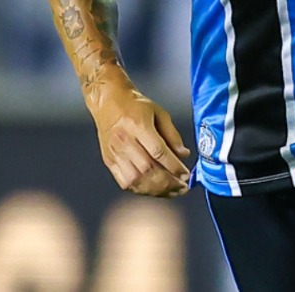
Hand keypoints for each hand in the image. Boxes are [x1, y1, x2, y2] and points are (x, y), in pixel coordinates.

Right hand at [87, 77, 190, 197]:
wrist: (108, 102)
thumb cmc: (137, 106)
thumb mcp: (159, 113)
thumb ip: (173, 135)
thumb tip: (185, 155)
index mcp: (138, 126)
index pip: (158, 152)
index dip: (174, 166)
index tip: (187, 175)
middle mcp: (125, 141)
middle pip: (147, 169)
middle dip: (168, 182)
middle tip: (183, 188)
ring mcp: (115, 153)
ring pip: (135, 179)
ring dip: (156, 190)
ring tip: (171, 192)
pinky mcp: (109, 161)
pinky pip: (124, 181)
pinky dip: (140, 189)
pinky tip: (154, 190)